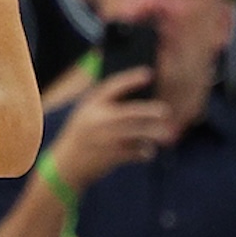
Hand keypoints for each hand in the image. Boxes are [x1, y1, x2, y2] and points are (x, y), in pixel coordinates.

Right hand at [51, 67, 173, 189]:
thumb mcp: (86, 112)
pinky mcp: (112, 156)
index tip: (149, 73)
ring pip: (137, 134)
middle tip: (167, 111)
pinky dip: (145, 152)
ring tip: (168, 136)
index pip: (113, 86)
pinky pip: (136, 152)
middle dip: (149, 112)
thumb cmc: (83, 134)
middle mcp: (98, 120)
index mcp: (92, 104)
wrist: (67, 163)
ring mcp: (105, 139)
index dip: (131, 79)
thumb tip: (136, 91)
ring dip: (154, 134)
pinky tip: (149, 151)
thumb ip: (106, 102)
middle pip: (130, 113)